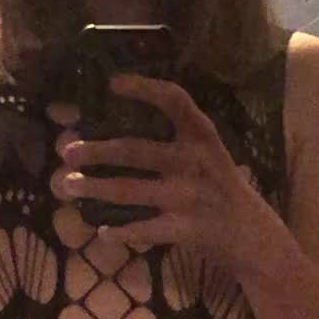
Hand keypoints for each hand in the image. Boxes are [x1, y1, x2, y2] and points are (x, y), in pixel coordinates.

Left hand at [49, 72, 268, 269]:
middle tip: (67, 151)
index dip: (143, 88)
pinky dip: (119, 232)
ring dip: (93, 188)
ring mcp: (188, 197)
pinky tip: (102, 231)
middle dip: (96, 151)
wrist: (251, 234)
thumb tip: (115, 134)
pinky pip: (142, 230)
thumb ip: (174, 142)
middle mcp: (194, 162)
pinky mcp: (184, 229)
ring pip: (128, 191)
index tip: (112, 84)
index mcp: (202, 136)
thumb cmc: (219, 188)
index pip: (174, 100)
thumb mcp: (208, 155)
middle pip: (134, 150)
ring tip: (68, 186)